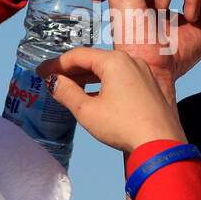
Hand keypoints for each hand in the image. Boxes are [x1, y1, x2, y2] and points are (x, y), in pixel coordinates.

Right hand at [35, 47, 184, 153]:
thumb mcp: (87, 110)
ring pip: (108, 70)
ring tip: (67, 87)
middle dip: (70, 70)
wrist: (160, 144)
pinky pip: (121, 79)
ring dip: (86, 77)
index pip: (78, 55)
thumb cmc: (124, 126)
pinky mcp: (149, 87)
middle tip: (50, 79)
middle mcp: (131, 61)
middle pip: (93, 60)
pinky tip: (92, 96)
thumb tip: (54, 83)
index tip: (40, 72)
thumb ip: (66, 92)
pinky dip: (103, 84)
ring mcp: (143, 73)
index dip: (56, 64)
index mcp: (115, 61)